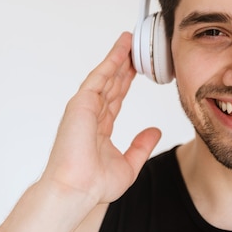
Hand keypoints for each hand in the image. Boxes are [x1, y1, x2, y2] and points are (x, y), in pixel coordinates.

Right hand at [41, 32, 160, 204]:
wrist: (77, 190)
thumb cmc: (94, 184)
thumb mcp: (129, 165)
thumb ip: (142, 146)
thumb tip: (154, 131)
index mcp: (99, 130)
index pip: (116, 99)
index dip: (126, 82)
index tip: (136, 69)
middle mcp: (91, 116)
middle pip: (111, 84)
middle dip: (123, 65)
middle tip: (135, 48)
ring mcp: (84, 109)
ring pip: (104, 77)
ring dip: (117, 58)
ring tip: (128, 41)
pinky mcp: (81, 104)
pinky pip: (98, 78)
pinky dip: (110, 62)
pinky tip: (120, 50)